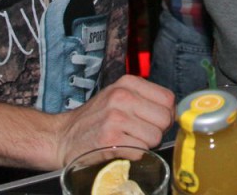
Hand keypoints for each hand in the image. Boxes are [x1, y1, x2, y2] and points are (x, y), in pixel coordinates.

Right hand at [54, 75, 174, 164]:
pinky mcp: (110, 139)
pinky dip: (134, 154)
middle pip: (165, 119)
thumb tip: (173, 114)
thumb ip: (144, 99)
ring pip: (155, 138)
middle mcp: (122, 97)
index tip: (153, 121)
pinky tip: (120, 148)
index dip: (165, 114)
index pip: (168, 99)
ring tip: (128, 140)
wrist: (63, 137)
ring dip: (145, 144)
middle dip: (157, 131)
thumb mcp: (119, 96)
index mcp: (128, 83)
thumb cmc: (96, 118)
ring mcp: (115, 118)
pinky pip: (140, 151)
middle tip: (140, 133)